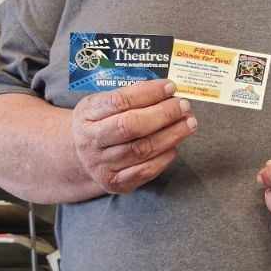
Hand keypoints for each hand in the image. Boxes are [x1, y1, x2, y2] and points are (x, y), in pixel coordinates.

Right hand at [71, 80, 196, 192]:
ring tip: (189, 123)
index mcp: (86, 115)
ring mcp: (101, 165)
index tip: (170, 87)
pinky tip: (175, 145)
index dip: (148, 93)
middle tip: (184, 106)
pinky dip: (164, 157)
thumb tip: (167, 90)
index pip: (119, 101)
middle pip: (130, 126)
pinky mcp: (115, 183)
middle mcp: (91, 141)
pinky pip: (145, 171)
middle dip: (163, 114)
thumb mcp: (102, 104)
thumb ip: (129, 96)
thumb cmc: (100, 123)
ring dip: (171, 135)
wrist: (81, 157)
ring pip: (142, 149)